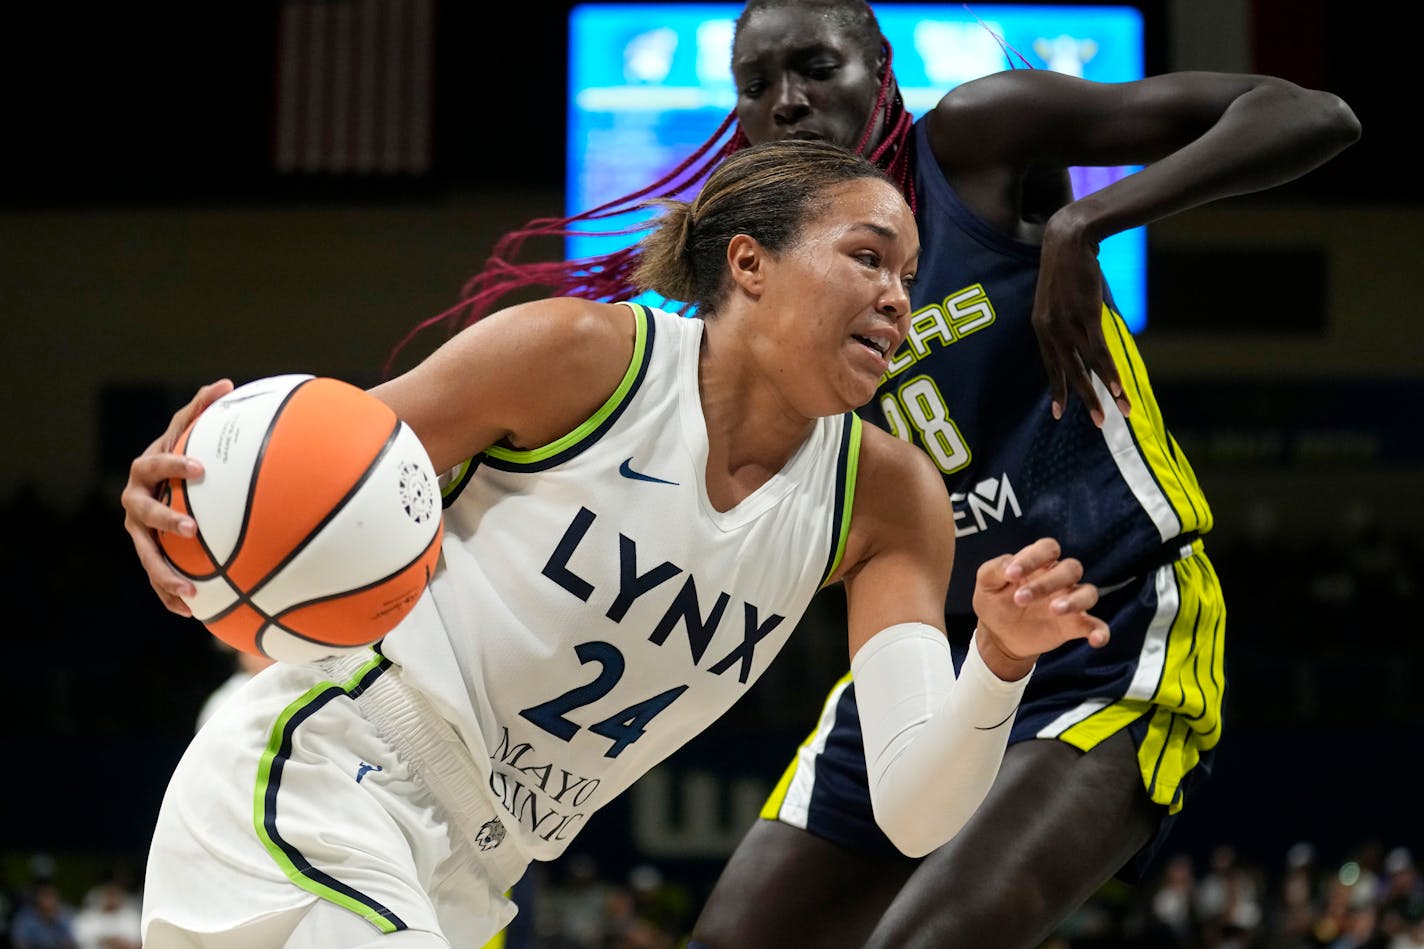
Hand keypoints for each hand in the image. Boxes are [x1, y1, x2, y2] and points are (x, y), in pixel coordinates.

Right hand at [119, 379, 233, 615]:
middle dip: (166, 522)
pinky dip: (171, 595)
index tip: (199, 468)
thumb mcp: (188, 431)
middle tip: (192, 530)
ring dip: (166, 575)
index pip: (155, 465)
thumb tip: (226, 383)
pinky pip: (157, 578)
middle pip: (143, 515)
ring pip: (147, 555)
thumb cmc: (180, 454)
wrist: (159, 484)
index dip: (173, 465)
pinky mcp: (149, 553)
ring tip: (192, 593)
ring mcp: (138, 532)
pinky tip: (193, 614)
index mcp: (145, 471)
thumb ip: (203, 409)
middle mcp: (135, 503)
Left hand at [971, 537, 1108, 679]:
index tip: (1011, 574)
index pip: (1047, 548)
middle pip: (1070, 568)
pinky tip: (1096, 640)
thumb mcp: (986, 583)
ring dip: (1074, 601)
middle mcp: (1059, 579)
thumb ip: (994, 569)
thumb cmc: (995, 601)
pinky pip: (1096, 625)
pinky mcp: (1075, 625)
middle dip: (1047, 582)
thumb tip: (1009, 566)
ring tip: (1054, 610)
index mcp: (1038, 563)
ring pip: (1088, 592)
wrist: (999, 635)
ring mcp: (1070, 601)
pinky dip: (1100, 631)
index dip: (1033, 557)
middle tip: (1020, 599)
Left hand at [1031, 211, 1130, 425]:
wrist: (1069, 238)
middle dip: (1083, 400)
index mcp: (1041, 328)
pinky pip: (1099, 350)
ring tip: (1118, 411)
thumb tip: (1079, 336)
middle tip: (1097, 422)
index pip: (1050, 365)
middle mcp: (1050, 330)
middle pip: (1068, 372)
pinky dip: (1109, 371)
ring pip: (1087, 366)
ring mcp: (1067, 323)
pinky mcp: (1086, 315)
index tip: (1058, 413)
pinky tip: (1119, 387)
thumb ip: (1065, 321)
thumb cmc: (1068, 268)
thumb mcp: (1059, 298)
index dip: (1057, 389)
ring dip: (1105, 391)